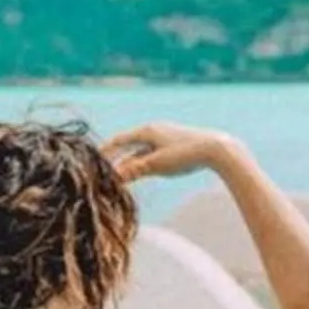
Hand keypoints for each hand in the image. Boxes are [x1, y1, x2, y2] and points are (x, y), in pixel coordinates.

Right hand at [103, 121, 234, 182]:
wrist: (216, 149)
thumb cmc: (186, 154)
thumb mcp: (157, 164)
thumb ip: (135, 169)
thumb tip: (114, 176)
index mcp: (147, 131)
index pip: (119, 140)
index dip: (105, 150)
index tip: (92, 159)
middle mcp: (154, 131)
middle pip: (128, 145)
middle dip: (115, 158)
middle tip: (101, 169)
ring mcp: (164, 138)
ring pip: (140, 151)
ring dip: (129, 163)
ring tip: (117, 175)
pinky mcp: (174, 146)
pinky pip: (151, 154)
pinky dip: (142, 163)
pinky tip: (139, 172)